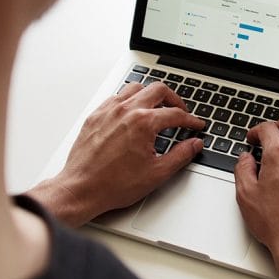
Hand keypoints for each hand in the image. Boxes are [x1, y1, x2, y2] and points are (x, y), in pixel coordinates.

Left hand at [28, 82, 204, 226]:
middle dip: (174, 99)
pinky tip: (132, 112)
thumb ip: (181, 155)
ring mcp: (108, 111)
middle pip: (158, 90)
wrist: (82, 189)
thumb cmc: (114, 184)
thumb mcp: (157, 173)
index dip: (191, 120)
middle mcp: (126, 111)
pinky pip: (116, 97)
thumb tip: (194, 144)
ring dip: (150, 95)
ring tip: (157, 107)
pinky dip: (129, 100)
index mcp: (143, 123)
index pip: (175, 114)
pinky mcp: (95, 116)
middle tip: (181, 111)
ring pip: (135, 88)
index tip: (196, 125)